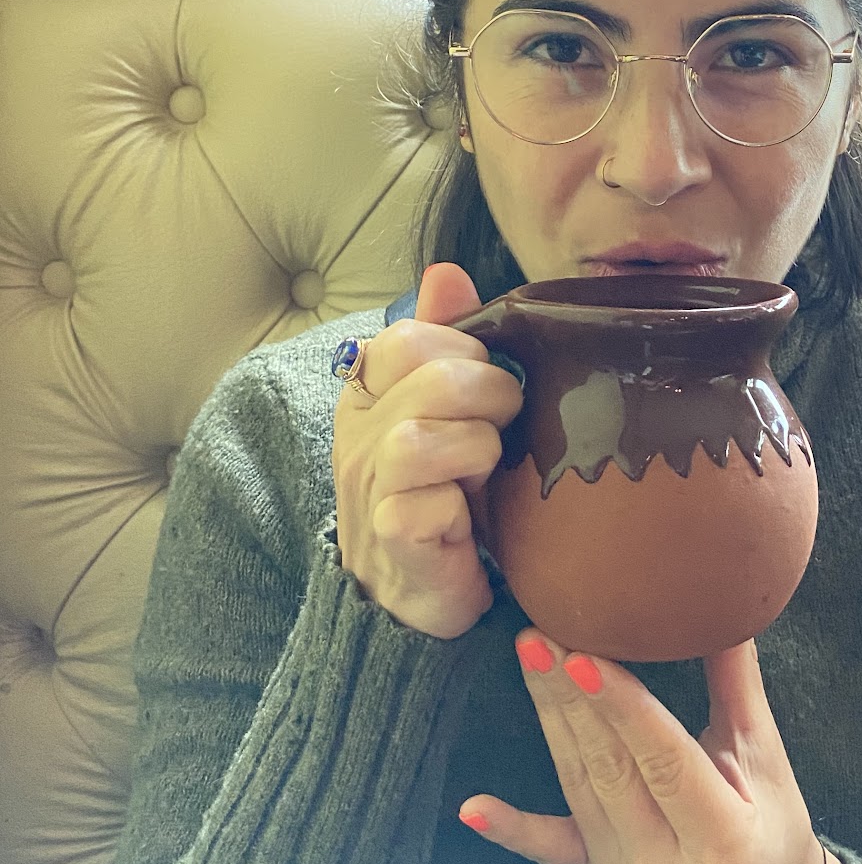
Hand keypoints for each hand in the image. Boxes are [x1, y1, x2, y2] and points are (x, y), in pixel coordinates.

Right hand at [331, 263, 523, 639]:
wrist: (423, 591)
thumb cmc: (445, 492)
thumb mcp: (450, 409)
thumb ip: (448, 339)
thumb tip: (445, 272)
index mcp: (370, 392)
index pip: (409, 337)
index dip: (464, 351)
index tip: (487, 383)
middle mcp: (359, 433)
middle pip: (435, 376)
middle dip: (490, 395)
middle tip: (501, 428)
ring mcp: (368, 486)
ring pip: (425, 435)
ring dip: (478, 447)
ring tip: (485, 469)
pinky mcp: (389, 535)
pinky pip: (427, 500)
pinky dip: (461, 504)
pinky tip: (466, 516)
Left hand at [458, 632, 842, 863]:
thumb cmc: (775, 825)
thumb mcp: (767, 758)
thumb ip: (737, 688)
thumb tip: (724, 610)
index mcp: (724, 841)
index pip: (665, 762)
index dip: (623, 708)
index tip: (584, 656)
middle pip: (611, 771)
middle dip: (572, 699)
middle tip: (541, 634)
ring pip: (580, 789)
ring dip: (551, 721)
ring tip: (530, 658)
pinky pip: (553, 852)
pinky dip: (512, 830)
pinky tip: (472, 810)